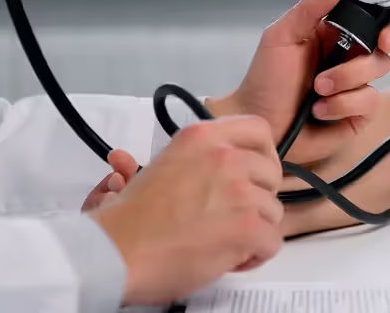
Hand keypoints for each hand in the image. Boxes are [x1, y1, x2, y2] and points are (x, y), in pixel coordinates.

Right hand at [89, 116, 283, 305]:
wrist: (116, 250)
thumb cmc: (130, 219)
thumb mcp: (159, 167)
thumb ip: (188, 160)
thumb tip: (174, 163)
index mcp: (202, 137)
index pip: (258, 130)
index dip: (262, 154)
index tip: (255, 172)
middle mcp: (224, 157)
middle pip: (271, 173)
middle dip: (258, 197)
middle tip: (236, 215)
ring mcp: (238, 191)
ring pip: (273, 211)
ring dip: (255, 229)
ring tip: (226, 241)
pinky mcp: (246, 226)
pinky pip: (273, 241)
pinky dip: (256, 255)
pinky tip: (233, 259)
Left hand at [208, 0, 389, 165]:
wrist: (259, 124)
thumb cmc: (265, 82)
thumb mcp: (280, 37)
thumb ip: (309, 8)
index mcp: (334, 34)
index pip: (371, 19)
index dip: (386, 21)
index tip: (383, 28)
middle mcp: (348, 58)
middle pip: (385, 44)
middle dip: (383, 45)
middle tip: (378, 45)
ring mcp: (355, 86)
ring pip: (377, 72)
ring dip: (346, 79)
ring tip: (318, 89)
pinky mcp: (358, 114)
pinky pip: (369, 102)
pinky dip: (343, 104)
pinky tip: (321, 109)